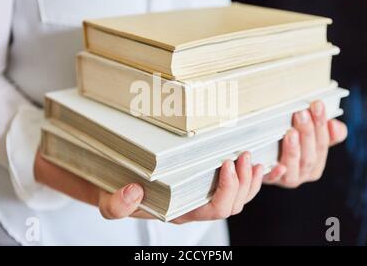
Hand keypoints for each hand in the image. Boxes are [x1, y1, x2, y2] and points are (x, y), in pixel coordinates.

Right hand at [97, 152, 262, 222]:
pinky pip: (236, 186)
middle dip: (243, 182)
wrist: (118, 185)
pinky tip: (257, 163)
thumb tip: (133, 192)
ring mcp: (203, 195)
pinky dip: (250, 178)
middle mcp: (196, 206)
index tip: (224, 163)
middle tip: (243, 155)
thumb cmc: (117, 193)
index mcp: (181, 212)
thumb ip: (116, 205)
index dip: (226, 190)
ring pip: (239, 197)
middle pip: (233, 204)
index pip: (214, 210)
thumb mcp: (109, 200)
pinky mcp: (205, 182)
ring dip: (251, 180)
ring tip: (251, 158)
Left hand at [262, 100, 347, 187]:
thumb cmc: (287, 143)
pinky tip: (279, 166)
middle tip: (301, 113)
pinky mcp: (268, 179)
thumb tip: (334, 124)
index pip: (323, 144)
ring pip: (294, 166)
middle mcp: (304, 173)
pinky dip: (276, 173)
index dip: (320, 124)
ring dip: (293, 150)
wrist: (262, 159)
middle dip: (307, 133)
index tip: (317, 104)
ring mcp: (287, 178)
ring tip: (290, 132)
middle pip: (309, 156)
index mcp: (317, 162)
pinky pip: (273, 178)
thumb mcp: (308, 136)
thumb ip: (324, 131)